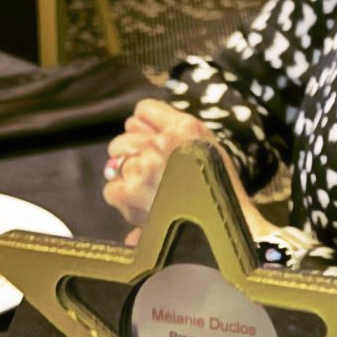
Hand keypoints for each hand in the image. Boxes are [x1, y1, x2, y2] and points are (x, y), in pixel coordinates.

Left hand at [101, 99, 214, 229]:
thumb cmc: (219, 189)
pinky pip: (111, 189)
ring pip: (115, 161)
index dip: (145, 127)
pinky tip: (143, 205)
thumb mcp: (207, 147)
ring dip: (129, 177)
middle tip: (154, 174)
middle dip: (134, 153)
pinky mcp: (130, 192)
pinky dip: (124, 200)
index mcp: (184, 127)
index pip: (143, 109)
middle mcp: (161, 142)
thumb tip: (131, 122)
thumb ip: (173, 129)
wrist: (225, 228)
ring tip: (151, 193)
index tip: (151, 143)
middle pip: (125, 136)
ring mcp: (143, 167)